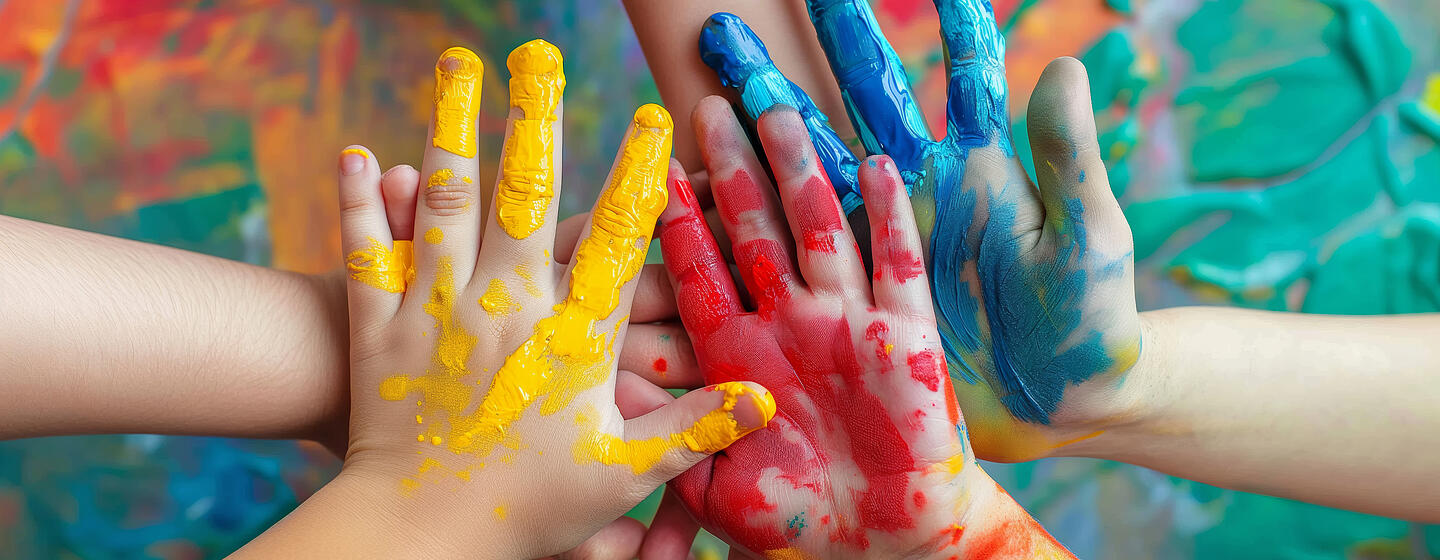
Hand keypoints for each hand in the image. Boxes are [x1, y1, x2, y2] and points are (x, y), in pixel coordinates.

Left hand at [286, 42, 773, 558]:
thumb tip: (764, 398)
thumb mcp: (621, 474)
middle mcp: (504, 308)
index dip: (640, 176)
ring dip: (451, 127)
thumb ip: (693, 428)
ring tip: (457, 66)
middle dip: (535, 117)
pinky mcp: (380, 328)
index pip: (617, 242)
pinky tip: (360, 152)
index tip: (655, 119)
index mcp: (569, 338)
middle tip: (538, 54)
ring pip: (445, 203)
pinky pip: (367, 253)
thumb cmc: (528, 509)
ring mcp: (438, 311)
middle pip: (524, 195)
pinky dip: (361, 202)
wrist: (417, 537)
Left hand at [656, 101, 1071, 558]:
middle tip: (707, 108)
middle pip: (754, 231)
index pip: (700, 272)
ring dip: (799, 172)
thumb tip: (615, 388)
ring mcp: (847, 324)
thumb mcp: (716, 490)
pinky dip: (887, 218)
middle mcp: (790, 326)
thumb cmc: (797, 524)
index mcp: (739, 354)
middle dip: (732, 169)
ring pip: (818, 231)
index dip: (676, 222)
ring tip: (780, 109)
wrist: (884, 546)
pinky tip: (874, 167)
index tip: (652, 169)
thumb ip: (672, 443)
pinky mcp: (906, 338)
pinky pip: (895, 266)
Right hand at [697, 1, 1142, 460]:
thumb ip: (1067, 160)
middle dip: (827, 44)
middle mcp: (924, 186)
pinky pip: (799, 242)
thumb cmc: (1089, 323)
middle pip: (866, 99)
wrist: (1057, 404)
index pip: (965, 76)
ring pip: (815, 160)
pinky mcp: (859, 284)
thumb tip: (1065, 64)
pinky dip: (759, 212)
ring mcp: (883, 233)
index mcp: (983, 166)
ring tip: (716, 73)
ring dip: (771, 117)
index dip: (954, 24)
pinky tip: (709, 184)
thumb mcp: (1086, 242)